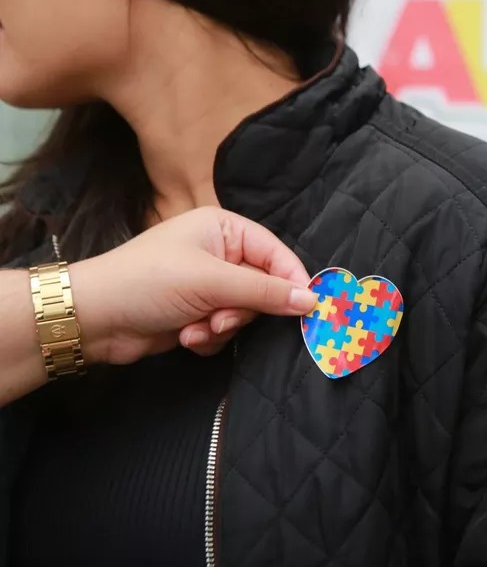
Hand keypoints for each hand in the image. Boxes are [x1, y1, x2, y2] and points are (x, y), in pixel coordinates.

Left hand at [71, 206, 316, 364]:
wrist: (94, 318)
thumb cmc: (149, 282)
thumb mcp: (212, 282)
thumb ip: (265, 292)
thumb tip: (313, 300)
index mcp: (223, 228)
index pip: (275, 252)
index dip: (291, 279)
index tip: (307, 306)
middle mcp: (219, 253)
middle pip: (262, 287)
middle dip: (242, 310)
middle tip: (220, 319)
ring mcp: (208, 285)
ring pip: (245, 313)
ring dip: (223, 327)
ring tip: (196, 329)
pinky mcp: (198, 313)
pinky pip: (226, 329)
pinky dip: (210, 337)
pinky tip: (185, 337)